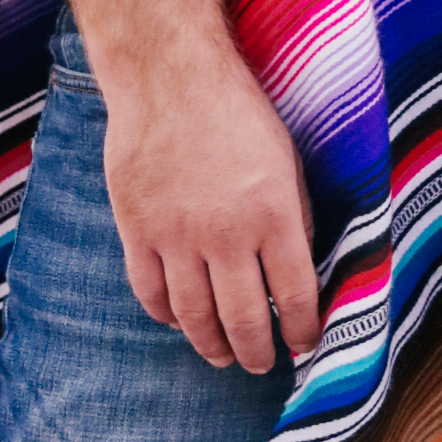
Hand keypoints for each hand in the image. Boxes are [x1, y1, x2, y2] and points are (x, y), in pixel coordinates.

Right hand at [101, 38, 320, 373]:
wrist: (170, 77)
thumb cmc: (237, 114)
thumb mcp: (286, 163)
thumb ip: (293, 222)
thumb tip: (296, 277)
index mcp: (274, 216)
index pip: (296, 297)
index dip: (302, 331)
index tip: (304, 346)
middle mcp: (226, 234)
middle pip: (245, 319)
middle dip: (258, 352)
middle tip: (263, 364)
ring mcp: (177, 236)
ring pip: (195, 316)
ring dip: (212, 345)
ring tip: (223, 356)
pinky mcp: (137, 230)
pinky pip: (151, 292)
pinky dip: (167, 316)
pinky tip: (180, 321)